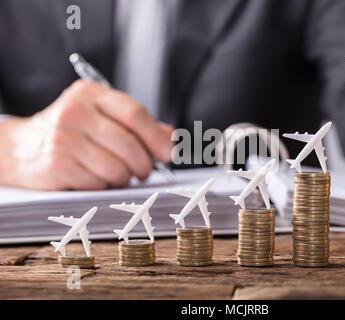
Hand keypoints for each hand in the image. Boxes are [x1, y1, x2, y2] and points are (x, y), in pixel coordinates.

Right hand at [0, 80, 173, 189]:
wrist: (19, 148)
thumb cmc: (70, 132)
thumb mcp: (100, 116)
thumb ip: (137, 124)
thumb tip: (171, 138)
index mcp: (91, 94)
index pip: (135, 114)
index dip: (157, 137)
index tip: (170, 154)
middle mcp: (75, 112)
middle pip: (130, 145)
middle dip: (144, 165)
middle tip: (143, 171)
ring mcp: (63, 138)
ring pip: (117, 169)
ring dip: (124, 178)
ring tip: (116, 174)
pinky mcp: (57, 164)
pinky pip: (98, 184)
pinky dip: (103, 186)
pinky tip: (94, 178)